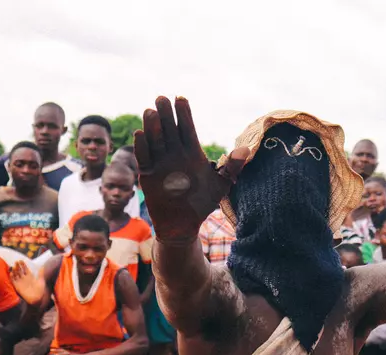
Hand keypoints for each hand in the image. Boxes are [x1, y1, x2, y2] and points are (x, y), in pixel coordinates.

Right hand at [10, 261, 45, 305]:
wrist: (37, 298)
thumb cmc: (40, 290)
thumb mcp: (41, 281)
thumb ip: (41, 274)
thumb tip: (42, 266)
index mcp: (30, 276)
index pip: (25, 269)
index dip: (23, 265)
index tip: (21, 260)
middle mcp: (24, 278)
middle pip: (19, 270)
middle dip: (18, 266)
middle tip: (16, 262)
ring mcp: (20, 282)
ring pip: (16, 275)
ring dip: (14, 271)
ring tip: (14, 266)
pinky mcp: (17, 286)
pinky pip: (13, 281)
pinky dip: (12, 277)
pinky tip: (11, 273)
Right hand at [134, 97, 248, 242]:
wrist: (183, 224)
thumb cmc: (203, 203)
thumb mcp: (221, 185)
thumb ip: (231, 167)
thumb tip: (246, 149)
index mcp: (192, 153)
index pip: (187, 128)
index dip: (184, 114)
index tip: (181, 98)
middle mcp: (175, 154)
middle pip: (169, 130)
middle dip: (166, 114)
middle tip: (162, 98)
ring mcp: (160, 163)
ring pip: (155, 140)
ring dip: (152, 126)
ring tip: (151, 111)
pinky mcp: (148, 174)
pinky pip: (144, 157)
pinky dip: (142, 147)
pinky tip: (140, 133)